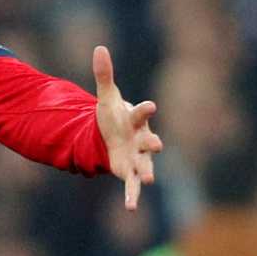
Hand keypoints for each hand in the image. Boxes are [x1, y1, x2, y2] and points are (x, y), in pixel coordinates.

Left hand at [92, 45, 163, 209]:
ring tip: (150, 180)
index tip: (151, 105)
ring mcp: (138, 157)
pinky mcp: (129, 172)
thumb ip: (104, 75)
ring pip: (146, 165)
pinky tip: (131, 208)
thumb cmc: (115, 115)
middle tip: (157, 144)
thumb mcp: (106, 96)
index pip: (141, 113)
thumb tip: (99, 48)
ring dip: (148, 171)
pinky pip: (132, 185)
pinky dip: (132, 196)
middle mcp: (141, 139)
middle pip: (149, 140)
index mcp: (136, 119)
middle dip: (153, 142)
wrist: (114, 137)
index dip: (145, 109)